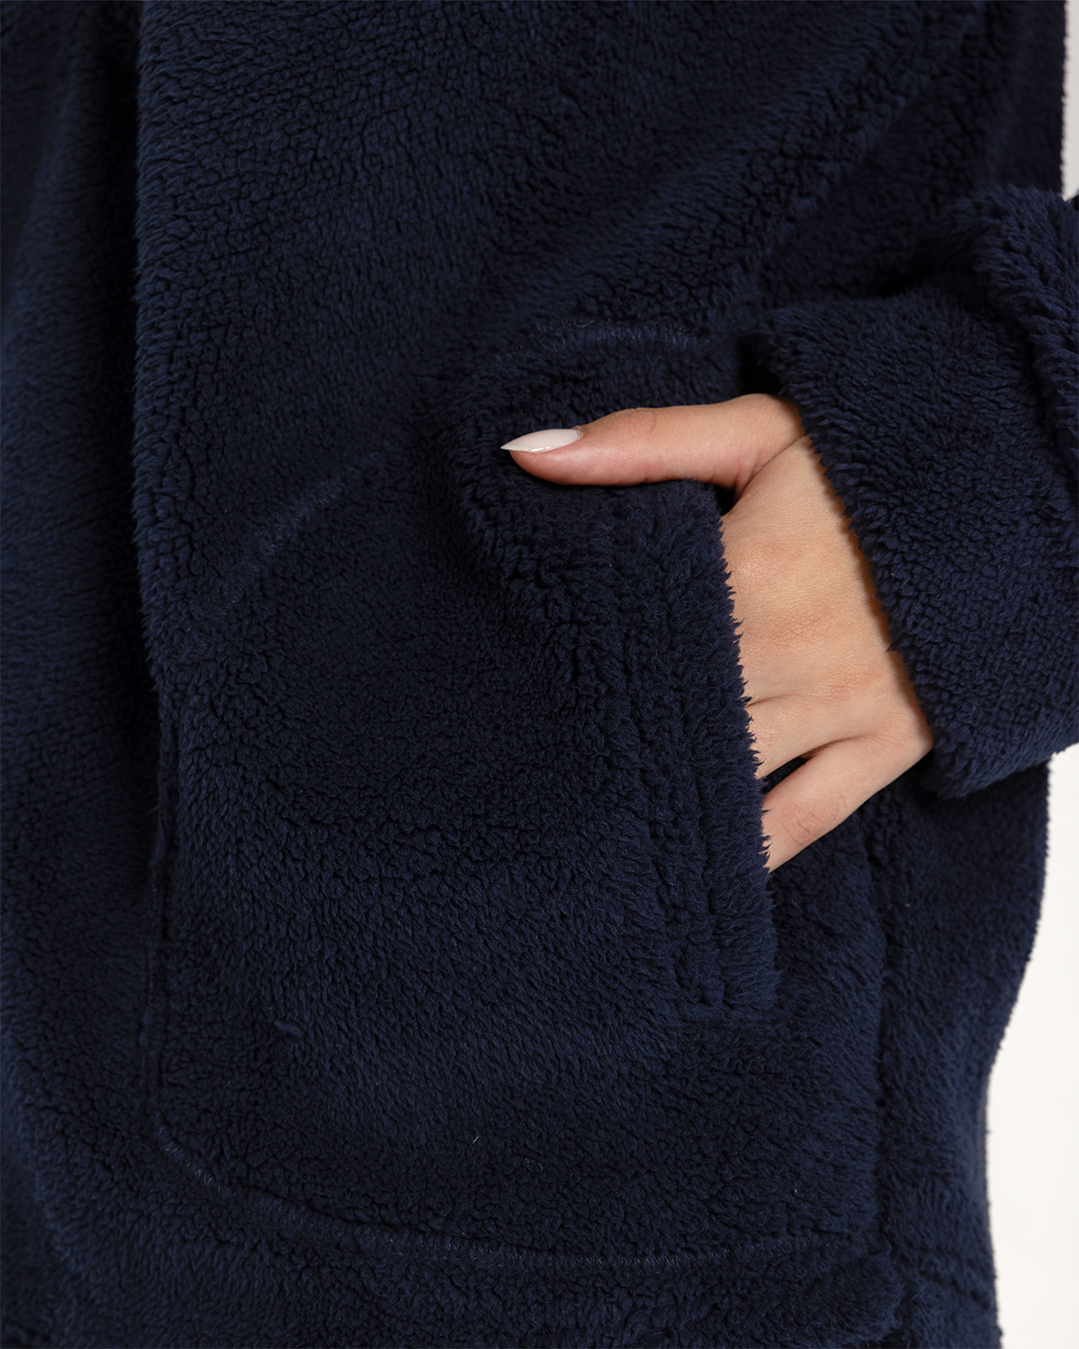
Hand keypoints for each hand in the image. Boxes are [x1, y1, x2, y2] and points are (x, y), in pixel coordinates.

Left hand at [503, 394, 933, 869]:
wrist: (1007, 486)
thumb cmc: (870, 456)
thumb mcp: (759, 428)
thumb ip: (640, 442)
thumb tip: (524, 452)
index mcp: (749, 575)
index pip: (633, 640)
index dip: (568, 670)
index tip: (506, 693)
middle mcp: (791, 655)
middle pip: (672, 718)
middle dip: (605, 742)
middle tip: (522, 776)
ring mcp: (843, 708)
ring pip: (730, 777)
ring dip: (666, 800)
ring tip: (585, 832)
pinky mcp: (889, 743)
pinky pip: (808, 816)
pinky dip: (752, 848)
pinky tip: (699, 872)